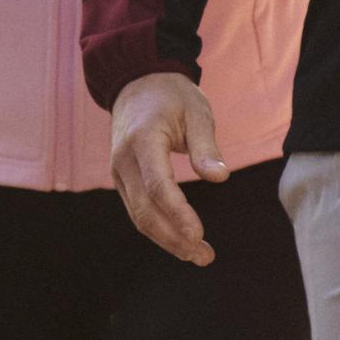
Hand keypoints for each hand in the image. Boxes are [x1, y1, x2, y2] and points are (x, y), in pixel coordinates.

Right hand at [109, 71, 229, 265]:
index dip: (177, 213)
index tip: (199, 235)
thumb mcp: (197, 111)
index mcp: (143, 139)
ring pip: (138, 216)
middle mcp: (124, 159)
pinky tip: (180, 241)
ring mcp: (118, 171)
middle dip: (174, 238)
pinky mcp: (122, 179)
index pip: (157, 185)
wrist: (136, 82)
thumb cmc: (172, 96)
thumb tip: (220, 178)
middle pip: (145, 209)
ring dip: (167, 240)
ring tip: (198, 256)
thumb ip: (206, 146)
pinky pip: (136, 210)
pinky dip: (157, 230)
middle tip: (205, 256)